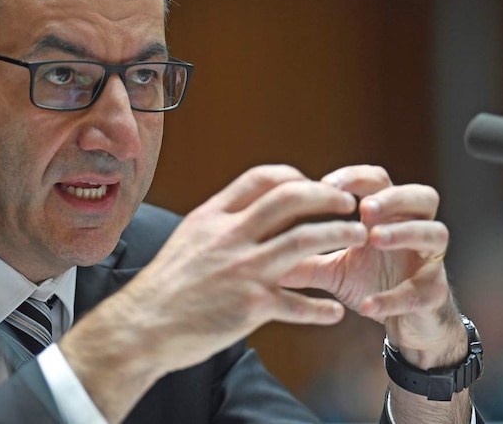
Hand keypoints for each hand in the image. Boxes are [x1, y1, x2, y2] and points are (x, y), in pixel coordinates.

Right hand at [61, 164, 369, 421]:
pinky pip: (299, 304)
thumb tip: (247, 215)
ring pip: (305, 240)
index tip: (312, 186)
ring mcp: (243, 269)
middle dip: (327, 196)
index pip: (261, 178)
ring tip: (359, 238)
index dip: (295, 177)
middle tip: (348, 204)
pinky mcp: (251, 306)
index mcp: (213, 216)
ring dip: (339, 235)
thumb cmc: (164, 286)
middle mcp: (230, 236)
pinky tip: (334, 312)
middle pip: (291, 199)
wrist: (142, 326)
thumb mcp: (187, 239)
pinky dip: (321, 309)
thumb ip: (219, 225)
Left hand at [280, 165, 464, 366]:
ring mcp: (428, 260)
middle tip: (364, 206)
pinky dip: (395, 297)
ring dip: (405, 232)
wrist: (403, 322)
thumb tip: (259, 249)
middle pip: (421, 196)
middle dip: (393, 197)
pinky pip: (422, 290)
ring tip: (375, 238)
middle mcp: (413, 229)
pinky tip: (370, 304)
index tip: (326, 183)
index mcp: (387, 217)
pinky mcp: (434, 293)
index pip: (379, 181)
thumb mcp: (332, 268)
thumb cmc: (370, 282)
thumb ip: (302, 257)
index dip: (356, 177)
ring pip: (435, 232)